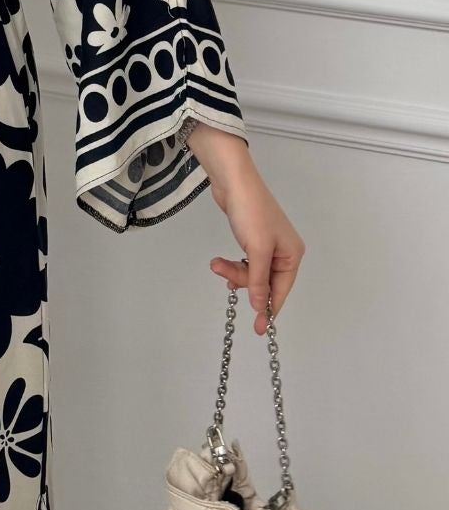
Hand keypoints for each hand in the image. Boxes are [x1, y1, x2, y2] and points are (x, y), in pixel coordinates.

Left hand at [197, 134, 305, 335]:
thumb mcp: (257, 249)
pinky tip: (221, 263)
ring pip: (251, 272)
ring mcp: (267, 245)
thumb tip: (259, 306)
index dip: (268, 309)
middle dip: (242, 280)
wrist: (233, 180)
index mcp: (292, 254)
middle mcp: (283, 252)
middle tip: (222, 274)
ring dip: (233, 271)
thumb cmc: (251, 212)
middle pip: (264, 282)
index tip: (259, 329)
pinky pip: (245, 262)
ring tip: (216, 263)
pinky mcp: (252, 239)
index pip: (281, 290)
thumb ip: (258, 280)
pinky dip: (233, 264)